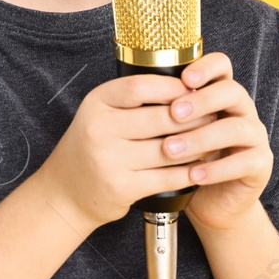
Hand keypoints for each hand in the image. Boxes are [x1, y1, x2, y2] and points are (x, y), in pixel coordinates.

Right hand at [39, 71, 212, 231]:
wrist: (66, 190)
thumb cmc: (91, 147)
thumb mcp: (101, 114)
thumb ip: (132, 100)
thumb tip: (184, 88)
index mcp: (96, 103)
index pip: (139, 87)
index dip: (172, 87)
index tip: (193, 89)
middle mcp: (99, 129)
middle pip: (160, 118)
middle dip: (193, 117)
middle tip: (213, 115)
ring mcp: (109, 160)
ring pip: (169, 149)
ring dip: (197, 146)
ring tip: (212, 140)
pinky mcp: (122, 187)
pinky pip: (167, 177)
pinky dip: (189, 172)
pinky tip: (200, 167)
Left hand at [159, 52, 273, 232]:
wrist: (209, 199)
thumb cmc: (184, 158)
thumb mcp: (170, 130)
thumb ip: (162, 109)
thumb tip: (129, 92)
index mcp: (219, 93)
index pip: (222, 66)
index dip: (206, 67)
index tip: (183, 77)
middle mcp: (241, 109)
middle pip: (231, 92)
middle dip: (201, 101)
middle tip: (173, 113)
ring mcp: (254, 136)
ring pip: (236, 127)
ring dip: (201, 137)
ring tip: (171, 149)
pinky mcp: (260, 164)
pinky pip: (244, 161)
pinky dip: (217, 169)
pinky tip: (193, 174)